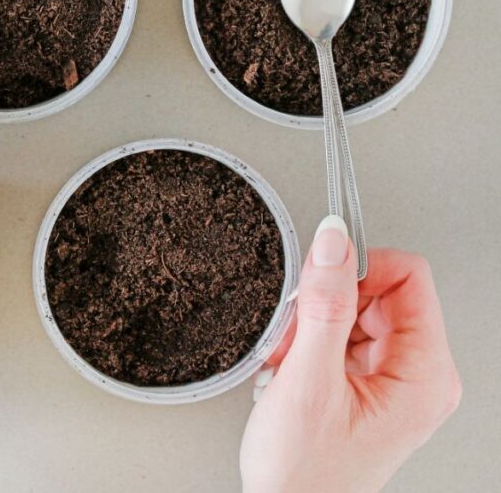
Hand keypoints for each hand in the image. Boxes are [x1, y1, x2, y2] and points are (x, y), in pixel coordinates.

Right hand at [240, 216, 461, 492]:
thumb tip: (333, 242)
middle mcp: (419, 377)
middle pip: (380, 293)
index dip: (360, 266)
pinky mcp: (369, 387)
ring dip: (312, 325)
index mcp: (425, 375)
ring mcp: (395, 383)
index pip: (410, 276)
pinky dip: (309, 345)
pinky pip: (343, 339)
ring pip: (356, 313)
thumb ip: (322, 306)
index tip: (319, 276)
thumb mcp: (307, 381)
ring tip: (287, 359)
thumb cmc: (304, 475)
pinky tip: (290, 369)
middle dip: (326, 302)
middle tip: (293, 331)